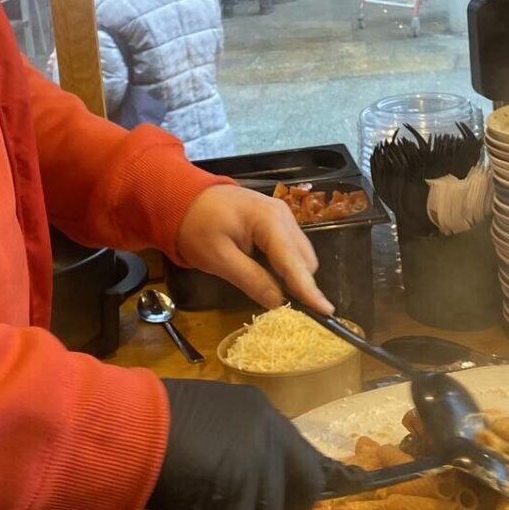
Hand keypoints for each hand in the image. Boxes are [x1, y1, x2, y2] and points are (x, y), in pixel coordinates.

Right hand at [148, 379, 327, 509]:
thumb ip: (235, 449)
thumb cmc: (149, 423)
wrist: (123, 426)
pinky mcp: (239, 491)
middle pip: (306, 481)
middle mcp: (267, 431)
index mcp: (258, 411)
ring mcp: (256, 461)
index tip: (306, 501)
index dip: (299, 483)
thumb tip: (247, 485)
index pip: (299, 454)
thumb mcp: (205, 424)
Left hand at [175, 183, 330, 312]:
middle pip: (304, 259)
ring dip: (293, 275)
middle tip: (285, 307)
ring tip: (273, 290)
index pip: (293, 261)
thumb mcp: (218, 258)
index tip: (326, 312)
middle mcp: (283, 216)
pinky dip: (285, 265)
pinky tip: (269, 275)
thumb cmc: (196, 226)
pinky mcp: (276, 222)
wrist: (182, 197)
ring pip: (300, 255)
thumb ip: (251, 279)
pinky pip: (290, 249)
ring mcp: (282, 217)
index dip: (309, 289)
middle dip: (300, 283)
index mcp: (269, 220)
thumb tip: (278, 303)